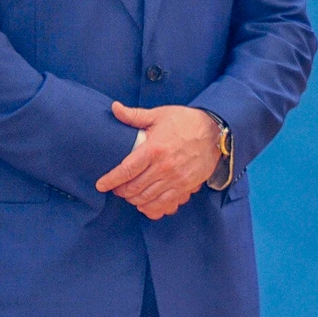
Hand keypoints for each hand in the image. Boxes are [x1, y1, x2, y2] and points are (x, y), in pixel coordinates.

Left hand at [95, 102, 220, 219]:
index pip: (126, 171)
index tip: (101, 185)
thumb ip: (135, 116)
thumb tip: (115, 108)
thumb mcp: (160, 115)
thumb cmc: (186, 122)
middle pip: (133, 188)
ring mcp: (175, 179)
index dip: (110, 180)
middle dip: (120, 191)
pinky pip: (164, 204)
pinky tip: (145, 204)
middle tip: (117, 188)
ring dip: (134, 199)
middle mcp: (164, 167)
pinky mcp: (185, 187)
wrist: (216, 132)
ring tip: (130, 194)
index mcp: (154, 149)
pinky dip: (151, 208)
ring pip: (146, 198)